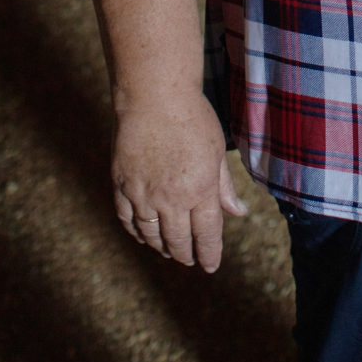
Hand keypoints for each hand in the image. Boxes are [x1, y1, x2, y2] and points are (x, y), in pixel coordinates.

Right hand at [111, 93, 247, 270]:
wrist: (154, 96)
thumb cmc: (193, 118)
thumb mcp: (218, 151)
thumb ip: (224, 186)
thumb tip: (239, 212)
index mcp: (201, 190)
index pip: (206, 235)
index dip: (209, 254)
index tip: (210, 265)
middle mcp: (172, 198)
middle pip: (178, 240)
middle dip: (186, 254)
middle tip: (189, 260)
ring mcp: (144, 194)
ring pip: (152, 234)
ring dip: (162, 247)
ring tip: (169, 251)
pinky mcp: (123, 185)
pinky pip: (128, 219)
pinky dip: (136, 231)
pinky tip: (143, 234)